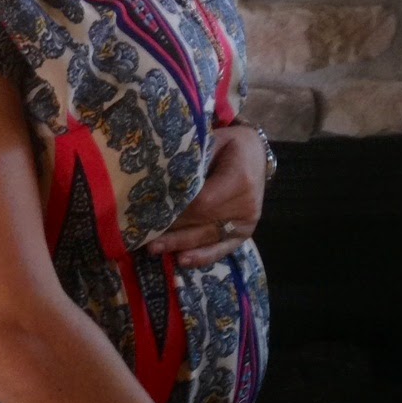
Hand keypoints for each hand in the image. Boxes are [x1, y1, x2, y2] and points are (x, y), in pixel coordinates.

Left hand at [146, 122, 268, 267]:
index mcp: (239, 179)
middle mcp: (246, 205)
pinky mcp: (245, 233)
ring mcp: (247, 222)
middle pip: (203, 223)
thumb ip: (192, 158)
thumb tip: (158, 173)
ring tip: (154, 249)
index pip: (203, 202)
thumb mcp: (213, 141)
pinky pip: (222, 249)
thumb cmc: (229, 146)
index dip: (178, 210)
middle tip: (145, 237)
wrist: (256, 155)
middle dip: (173, 231)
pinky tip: (182, 261)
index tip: (152, 213)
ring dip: (180, 245)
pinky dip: (202, 256)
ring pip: (208, 238)